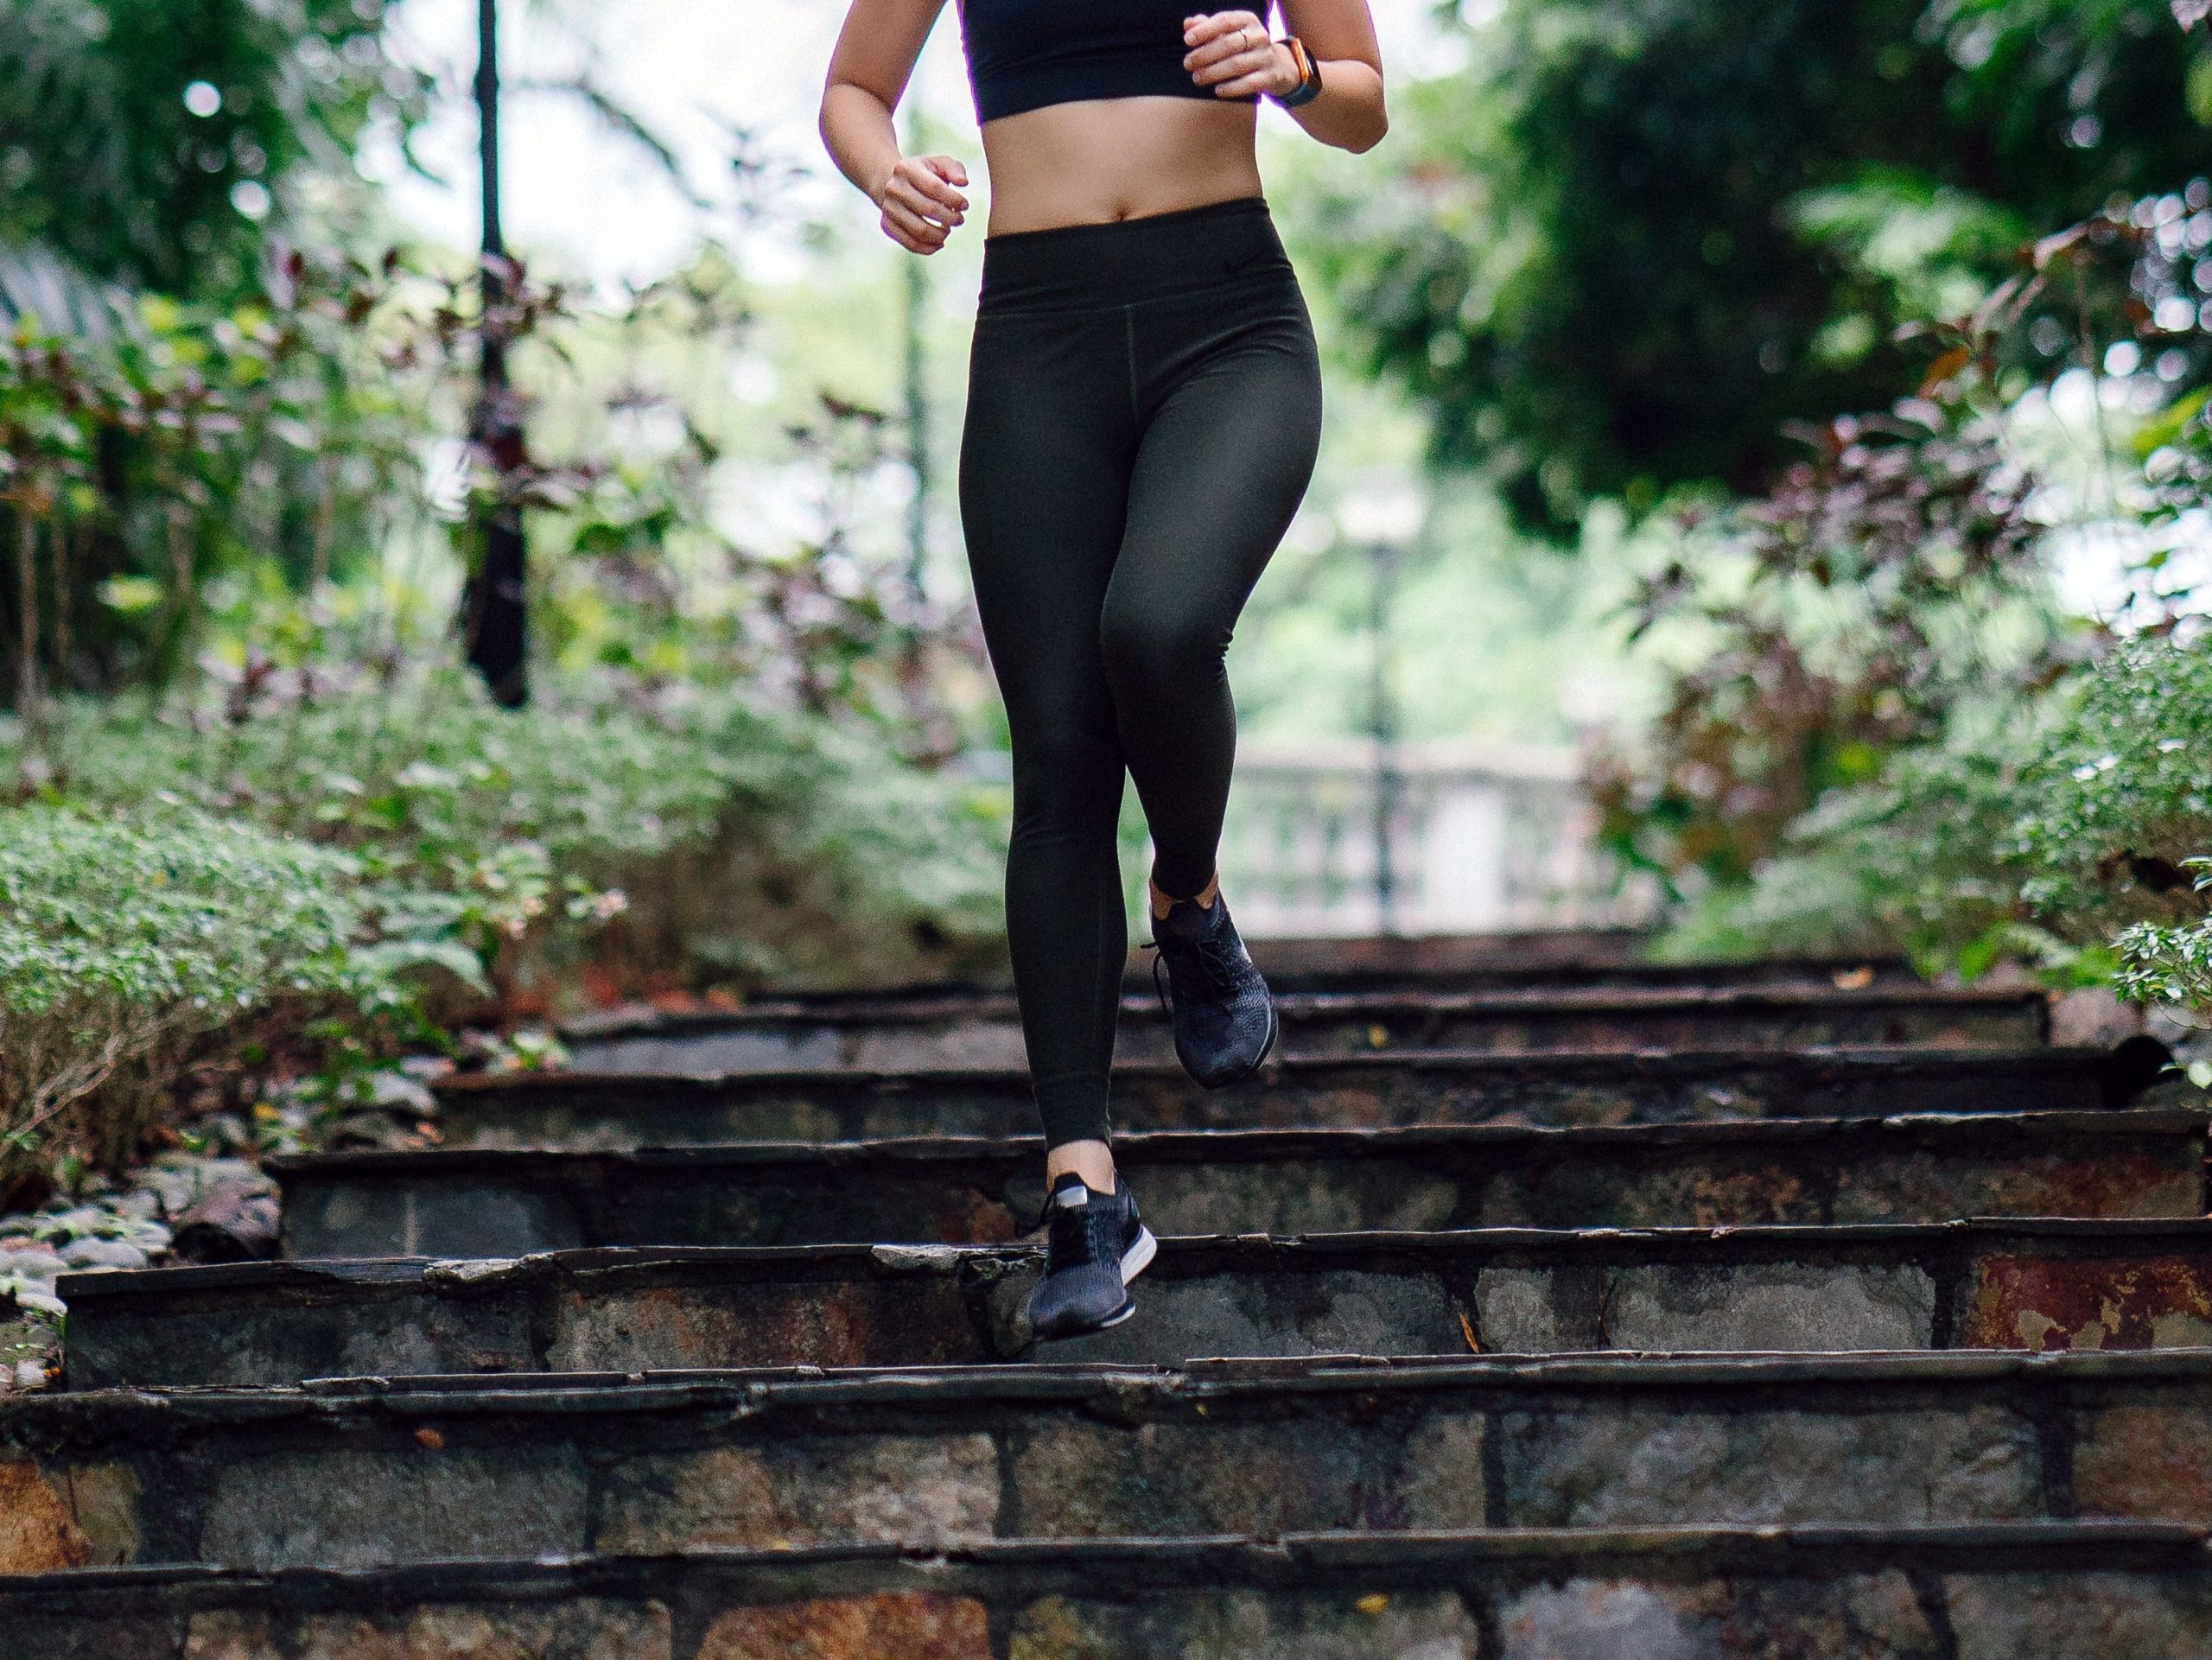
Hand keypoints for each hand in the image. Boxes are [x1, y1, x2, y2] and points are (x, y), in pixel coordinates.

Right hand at [874, 154, 968, 254]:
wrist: (890, 183)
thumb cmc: (922, 174)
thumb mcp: (938, 164)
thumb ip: (955, 169)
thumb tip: (963, 182)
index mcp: (906, 169)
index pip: (935, 187)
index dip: (954, 199)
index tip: (964, 206)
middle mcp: (893, 188)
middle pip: (928, 209)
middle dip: (950, 218)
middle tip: (959, 220)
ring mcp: (888, 208)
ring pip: (919, 231)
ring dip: (940, 235)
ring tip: (948, 230)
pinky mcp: (887, 225)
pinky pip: (911, 243)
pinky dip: (929, 248)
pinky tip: (939, 242)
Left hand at [1182, 10, 1296, 99]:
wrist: (1277, 66)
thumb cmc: (1243, 48)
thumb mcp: (1228, 34)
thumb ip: (1208, 28)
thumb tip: (1188, 24)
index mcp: (1247, 20)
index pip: (1225, 21)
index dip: (1205, 30)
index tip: (1187, 40)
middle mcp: (1259, 36)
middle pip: (1229, 44)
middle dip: (1205, 54)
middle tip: (1187, 63)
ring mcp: (1266, 56)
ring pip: (1237, 64)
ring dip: (1214, 72)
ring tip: (1197, 78)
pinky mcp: (1271, 76)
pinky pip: (1250, 83)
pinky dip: (1232, 88)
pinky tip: (1217, 91)